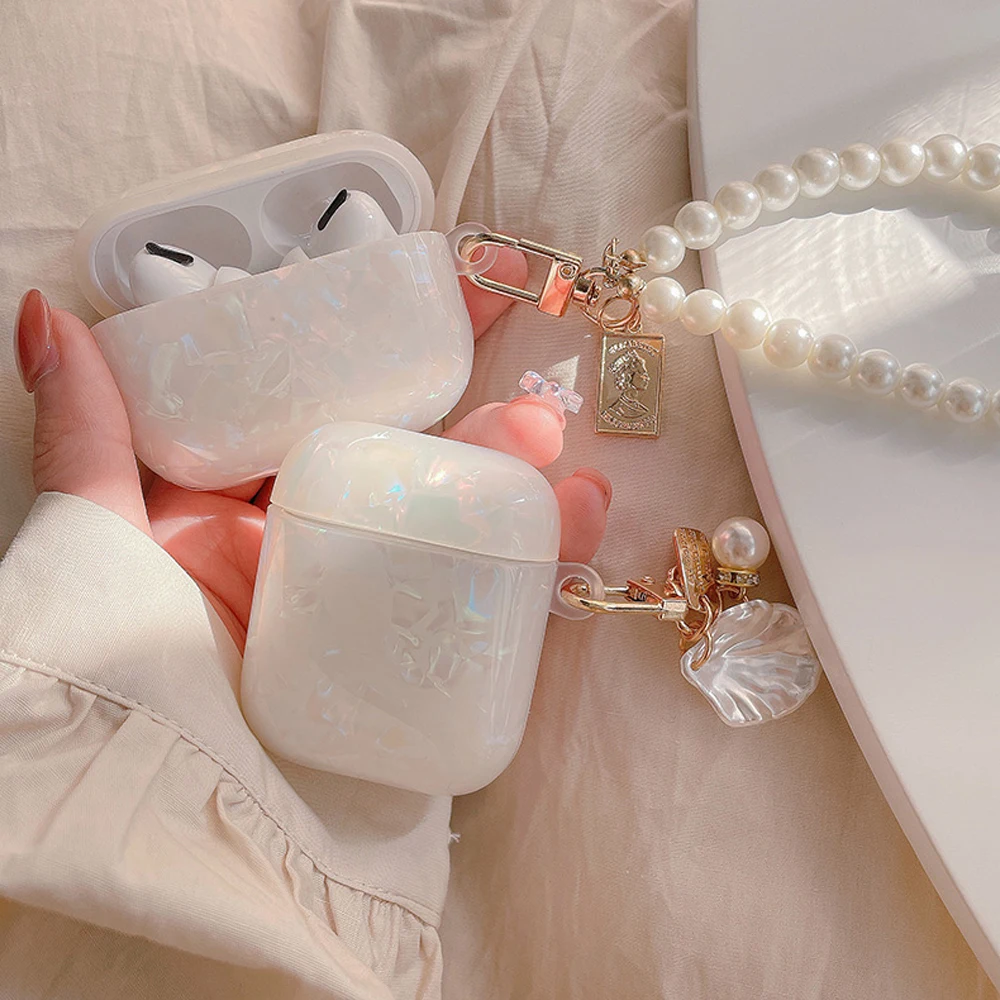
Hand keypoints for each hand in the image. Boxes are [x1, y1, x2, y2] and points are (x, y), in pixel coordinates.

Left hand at [14, 249, 610, 647]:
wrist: (166, 817)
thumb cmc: (119, 670)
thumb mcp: (99, 538)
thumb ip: (91, 435)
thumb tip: (46, 311)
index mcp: (252, 510)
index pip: (337, 409)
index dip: (398, 353)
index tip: (454, 294)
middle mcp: (320, 554)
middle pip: (420, 473)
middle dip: (484, 432)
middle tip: (531, 407)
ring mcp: (374, 610)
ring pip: (467, 532)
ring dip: (528, 494)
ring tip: (571, 473)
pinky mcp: (417, 668)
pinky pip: (489, 607)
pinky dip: (543, 566)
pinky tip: (584, 525)